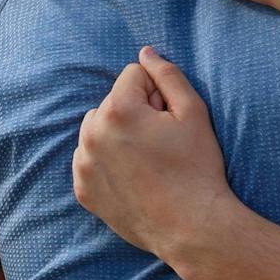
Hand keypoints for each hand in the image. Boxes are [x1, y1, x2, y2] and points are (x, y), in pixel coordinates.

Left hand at [73, 47, 234, 260]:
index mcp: (117, 110)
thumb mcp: (193, 111)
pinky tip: (134, 177)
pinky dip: (107, 161)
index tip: (170, 120)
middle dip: (135, 112)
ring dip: (118, 135)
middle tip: (162, 142)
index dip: (158, 92)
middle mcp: (91, 134)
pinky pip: (91, 159)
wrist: (190, 226)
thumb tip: (145, 53)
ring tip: (148, 160)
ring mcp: (83, 164)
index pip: (133, 75)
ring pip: (99, 130)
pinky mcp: (83, 189)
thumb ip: (167, 74)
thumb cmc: (196, 166)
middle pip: (113, 101)